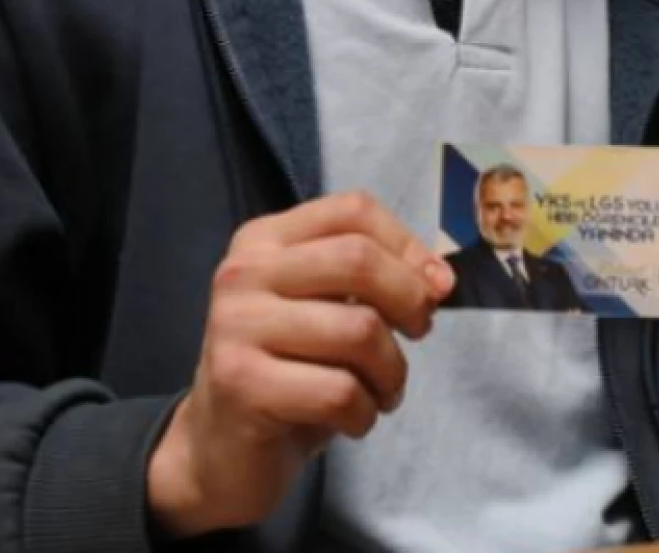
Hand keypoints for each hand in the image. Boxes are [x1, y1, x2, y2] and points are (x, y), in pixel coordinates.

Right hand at [146, 191, 451, 537]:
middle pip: (358, 259)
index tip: (434, 287)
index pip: (352, 211)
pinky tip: (353, 421)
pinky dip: (365, 413)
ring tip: (382, 391)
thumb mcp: (324, 309)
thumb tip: (439, 280)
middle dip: (410, 301)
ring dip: (392, 372)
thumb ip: (372, 281)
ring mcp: (237, 325)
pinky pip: (340, 391)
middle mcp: (244, 271)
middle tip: (417, 335)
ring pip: (358, 330)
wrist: (219, 448)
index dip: (407, 246)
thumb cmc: (286, 371)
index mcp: (264, 239)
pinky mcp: (241, 383)